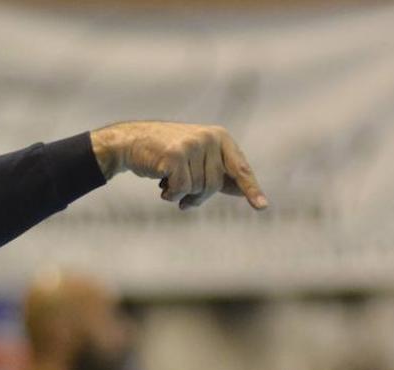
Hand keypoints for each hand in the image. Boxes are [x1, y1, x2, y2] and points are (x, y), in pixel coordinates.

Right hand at [90, 121, 268, 210]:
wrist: (131, 141)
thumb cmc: (165, 154)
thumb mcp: (196, 160)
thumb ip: (219, 174)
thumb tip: (244, 192)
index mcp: (220, 137)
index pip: (239, 168)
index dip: (251, 189)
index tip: (262, 207)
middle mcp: (209, 137)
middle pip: (214, 184)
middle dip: (197, 196)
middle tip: (184, 197)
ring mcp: (192, 144)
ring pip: (197, 187)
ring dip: (181, 194)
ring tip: (169, 183)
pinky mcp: (175, 154)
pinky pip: (180, 188)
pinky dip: (170, 194)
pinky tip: (161, 185)